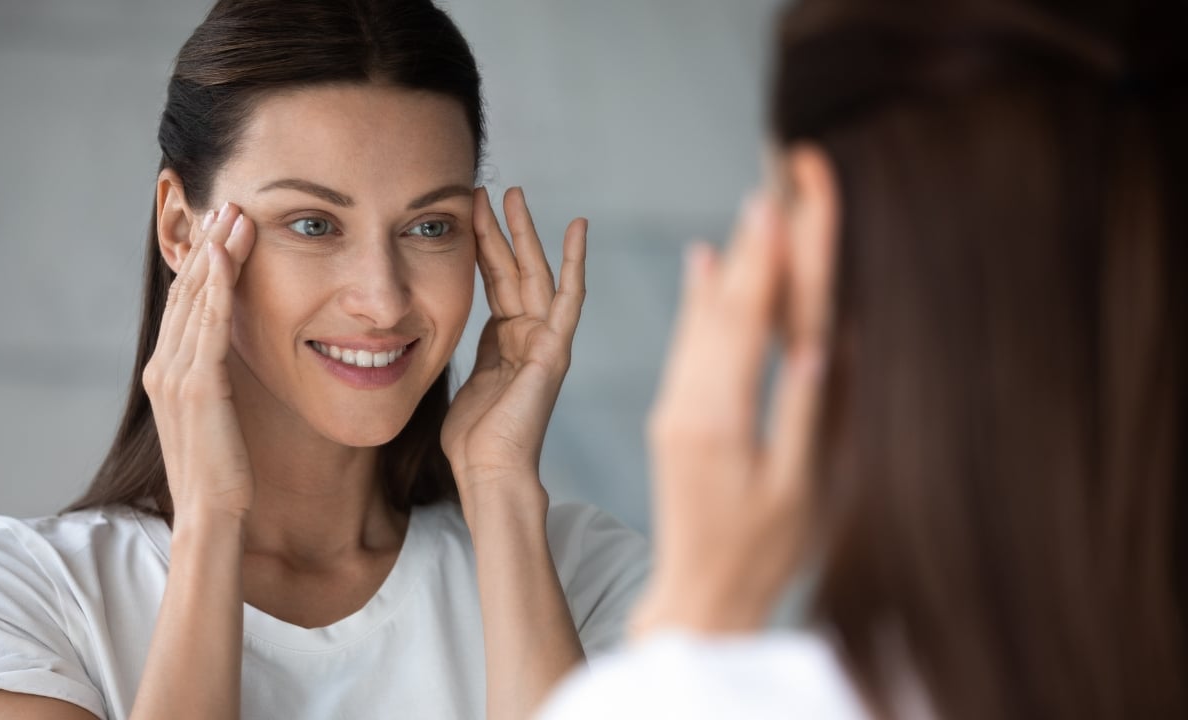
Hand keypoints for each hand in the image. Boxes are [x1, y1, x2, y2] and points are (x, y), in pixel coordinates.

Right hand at [144, 203, 257, 521]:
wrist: (212, 515)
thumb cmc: (222, 470)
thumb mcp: (217, 414)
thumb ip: (216, 379)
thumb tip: (232, 353)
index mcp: (166, 371)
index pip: (185, 304)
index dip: (204, 262)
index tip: (224, 225)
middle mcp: (162, 367)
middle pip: (187, 292)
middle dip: (209, 245)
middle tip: (230, 202)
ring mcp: (175, 375)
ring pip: (196, 299)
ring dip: (216, 253)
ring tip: (235, 214)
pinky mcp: (197, 386)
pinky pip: (208, 325)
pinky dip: (217, 287)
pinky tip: (227, 256)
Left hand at [441, 187, 586, 508]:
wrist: (489, 472)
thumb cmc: (473, 440)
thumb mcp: (462, 381)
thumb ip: (466, 351)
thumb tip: (445, 329)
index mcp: (505, 342)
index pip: (496, 281)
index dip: (484, 246)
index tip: (471, 212)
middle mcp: (529, 336)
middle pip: (517, 270)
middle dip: (504, 229)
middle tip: (496, 188)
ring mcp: (546, 342)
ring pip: (536, 274)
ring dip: (526, 233)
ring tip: (514, 194)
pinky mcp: (555, 350)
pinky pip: (568, 298)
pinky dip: (575, 262)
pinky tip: (577, 229)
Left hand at [630, 190, 831, 636]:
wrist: (698, 599)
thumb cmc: (760, 556)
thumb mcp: (793, 491)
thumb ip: (802, 415)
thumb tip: (819, 342)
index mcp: (720, 420)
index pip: (749, 323)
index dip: (767, 262)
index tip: (780, 203)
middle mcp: (689, 404)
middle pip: (724, 309)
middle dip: (753, 245)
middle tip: (775, 182)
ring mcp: (677, 409)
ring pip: (703, 322)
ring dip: (729, 263)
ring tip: (752, 207)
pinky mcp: (675, 418)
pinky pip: (687, 348)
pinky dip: (699, 303)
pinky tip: (703, 263)